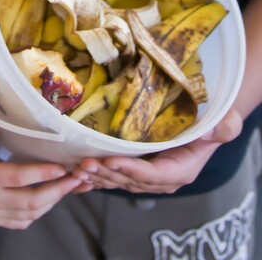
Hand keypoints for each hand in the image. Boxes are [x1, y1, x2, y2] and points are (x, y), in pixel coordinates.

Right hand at [0, 122, 79, 228]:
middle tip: (77, 179)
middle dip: (58, 191)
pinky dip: (37, 214)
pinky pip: (19, 222)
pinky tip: (45, 203)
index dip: (43, 173)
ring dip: (52, 203)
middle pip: (31, 201)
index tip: (62, 167)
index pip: (18, 178)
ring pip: (29, 214)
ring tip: (69, 188)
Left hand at [72, 108, 242, 194]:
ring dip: (98, 176)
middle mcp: (161, 179)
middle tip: (85, 164)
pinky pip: (115, 176)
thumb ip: (222, 129)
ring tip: (78, 169)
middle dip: (107, 173)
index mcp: (180, 171)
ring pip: (119, 180)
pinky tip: (79, 174)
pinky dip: (98, 175)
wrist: (204, 125)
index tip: (111, 161)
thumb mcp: (224, 125)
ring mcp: (147, 175)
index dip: (131, 170)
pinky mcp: (136, 169)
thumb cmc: (213, 124)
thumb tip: (212, 128)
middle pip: (130, 180)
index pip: (153, 175)